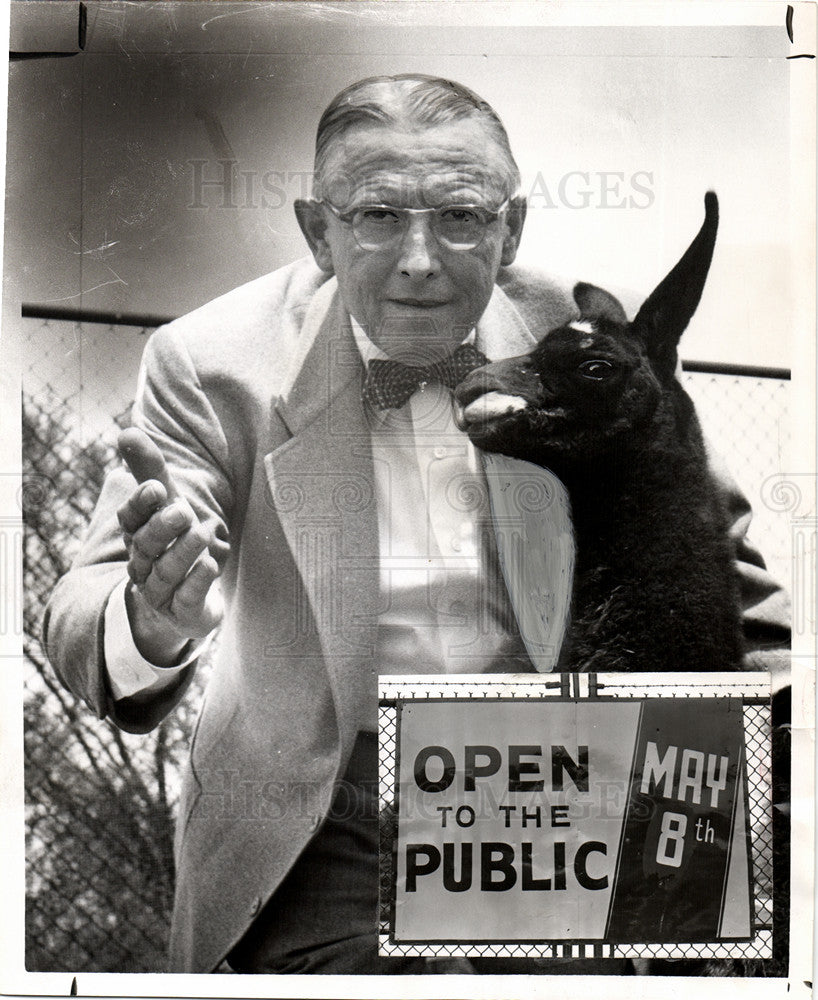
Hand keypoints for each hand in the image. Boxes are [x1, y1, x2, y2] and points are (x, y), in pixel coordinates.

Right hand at [117, 428, 222, 662]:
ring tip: (204, 532)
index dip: (141, 505)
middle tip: (183, 511)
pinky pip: (187, 598)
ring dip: (184, 552)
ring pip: (166, 572)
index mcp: (137, 536)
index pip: (130, 519)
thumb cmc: (173, 542)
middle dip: (162, 528)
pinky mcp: (183, 611)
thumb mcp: (167, 505)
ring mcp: (161, 591)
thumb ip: (150, 470)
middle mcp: (143, 564)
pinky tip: (210, 565)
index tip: (157, 488)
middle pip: (146, 546)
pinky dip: (197, 582)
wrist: (184, 602)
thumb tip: (127, 431)